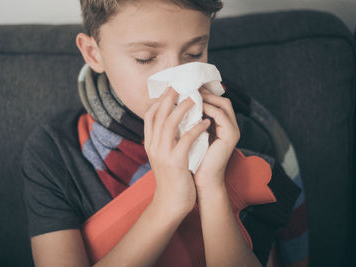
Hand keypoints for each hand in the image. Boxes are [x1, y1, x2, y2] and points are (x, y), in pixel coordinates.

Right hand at [143, 86, 210, 216]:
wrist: (170, 203)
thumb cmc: (171, 178)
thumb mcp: (163, 156)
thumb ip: (165, 140)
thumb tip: (174, 123)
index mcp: (150, 143)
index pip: (150, 116)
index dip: (160, 100)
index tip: (171, 89)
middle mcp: (153, 146)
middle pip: (158, 115)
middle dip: (169, 97)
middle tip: (182, 85)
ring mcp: (162, 154)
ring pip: (169, 124)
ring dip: (182, 109)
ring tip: (195, 99)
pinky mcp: (175, 162)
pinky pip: (185, 140)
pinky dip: (196, 129)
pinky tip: (205, 122)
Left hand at [194, 87, 239, 192]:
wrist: (201, 181)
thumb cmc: (192, 160)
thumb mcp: (188, 136)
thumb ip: (187, 121)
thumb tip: (172, 105)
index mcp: (219, 126)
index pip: (214, 101)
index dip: (201, 93)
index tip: (184, 88)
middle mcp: (229, 126)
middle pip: (221, 99)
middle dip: (204, 91)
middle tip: (187, 87)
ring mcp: (232, 130)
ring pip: (223, 104)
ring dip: (206, 97)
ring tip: (189, 94)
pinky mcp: (230, 136)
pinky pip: (220, 115)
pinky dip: (208, 109)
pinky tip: (193, 108)